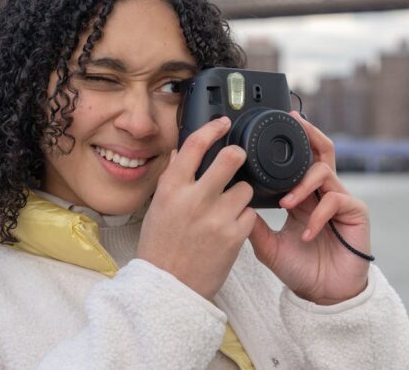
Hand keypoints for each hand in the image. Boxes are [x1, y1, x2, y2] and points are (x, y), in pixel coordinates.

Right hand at [137, 117, 256, 299]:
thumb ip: (173, 178)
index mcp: (172, 188)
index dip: (213, 128)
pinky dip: (243, 217)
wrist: (169, 287)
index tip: (223, 123)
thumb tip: (182, 150)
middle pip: (231, 158)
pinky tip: (230, 226)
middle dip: (238, 155)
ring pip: (245, 188)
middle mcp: (195, 199)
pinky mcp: (235, 236)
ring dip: (240, 194)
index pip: (195, 145)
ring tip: (227, 207)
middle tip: (238, 159)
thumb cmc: (161, 247)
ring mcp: (217, 217)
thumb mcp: (158, 207)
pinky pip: (250, 214)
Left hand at [249, 111, 370, 304]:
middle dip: (309, 133)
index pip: (300, 159)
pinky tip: (305, 233)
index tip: (276, 123)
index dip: (292, 141)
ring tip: (286, 204)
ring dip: (301, 185)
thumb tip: (230, 202)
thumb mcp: (267, 244)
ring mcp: (341, 200)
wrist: (323, 295)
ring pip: (323, 172)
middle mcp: (322, 193)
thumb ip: (252, 223)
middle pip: (321, 150)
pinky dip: (317, 214)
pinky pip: (336, 200)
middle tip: (294, 122)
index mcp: (303, 195)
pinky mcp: (355, 213)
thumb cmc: (299, 269)